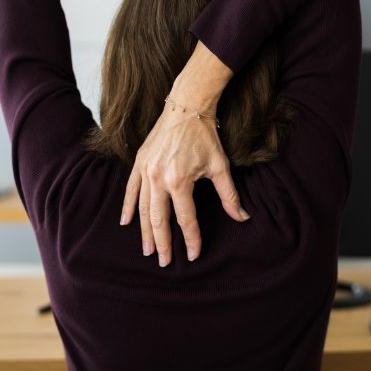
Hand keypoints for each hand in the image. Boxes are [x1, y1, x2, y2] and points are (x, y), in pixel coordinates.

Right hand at [120, 42, 247, 266]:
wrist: (186, 107)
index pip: (186, 219)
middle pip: (159, 219)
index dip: (191, 239)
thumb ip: (229, 196)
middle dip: (162, 243)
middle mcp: (158, 178)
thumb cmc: (205, 136)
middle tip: (164, 263)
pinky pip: (131, 190)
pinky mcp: (139, 163)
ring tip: (147, 250)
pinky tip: (127, 222)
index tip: (193, 256)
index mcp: (179, 181)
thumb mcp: (220, 167)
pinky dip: (128, 207)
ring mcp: (146, 171)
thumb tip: (243, 217)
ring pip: (143, 209)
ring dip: (145, 231)